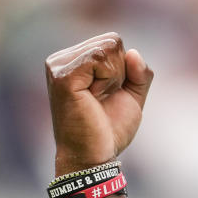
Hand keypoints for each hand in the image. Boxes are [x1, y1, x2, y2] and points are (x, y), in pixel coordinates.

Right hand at [45, 33, 153, 176]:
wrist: (94, 156)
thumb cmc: (109, 129)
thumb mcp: (132, 96)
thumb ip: (139, 72)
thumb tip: (133, 52)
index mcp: (73, 61)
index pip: (113, 42)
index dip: (123, 69)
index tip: (106, 94)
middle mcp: (60, 59)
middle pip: (112, 41)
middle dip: (120, 72)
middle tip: (102, 98)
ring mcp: (58, 66)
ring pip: (108, 47)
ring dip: (114, 77)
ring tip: (96, 99)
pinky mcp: (62, 76)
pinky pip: (100, 57)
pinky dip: (108, 79)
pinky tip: (93, 97)